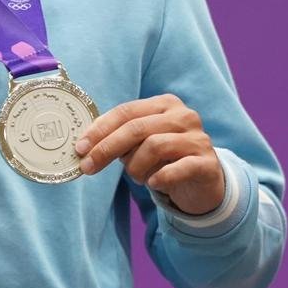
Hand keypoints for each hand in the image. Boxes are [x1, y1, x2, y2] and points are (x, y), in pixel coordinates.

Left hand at [75, 93, 224, 214]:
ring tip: (137, 178)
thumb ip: (119, 138)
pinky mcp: (207, 163)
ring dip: (136, 167)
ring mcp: (198, 138)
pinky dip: (159, 178)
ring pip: (154, 146)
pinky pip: (178, 169)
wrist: (204, 182)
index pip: (126, 112)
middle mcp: (183, 116)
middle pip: (136, 128)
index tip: (80, 148)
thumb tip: (84, 146)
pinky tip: (153, 183)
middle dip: (107, 149)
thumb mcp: (141, 144)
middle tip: (88, 167)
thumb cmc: (165, 159)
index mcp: (164, 104)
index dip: (99, 129)